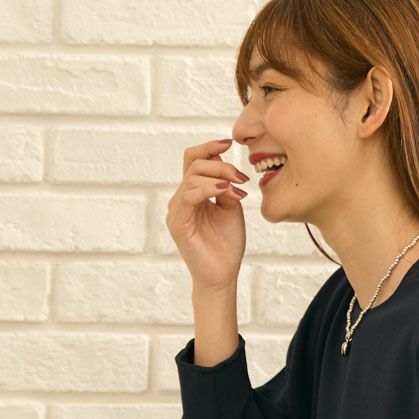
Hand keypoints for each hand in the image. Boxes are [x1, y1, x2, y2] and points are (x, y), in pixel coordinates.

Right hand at [166, 137, 248, 292]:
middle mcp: (182, 198)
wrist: (223, 275)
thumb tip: (226, 170)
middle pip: (193, 163)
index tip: (230, 142)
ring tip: (238, 186)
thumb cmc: (227, 245)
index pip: (194, 160)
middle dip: (220, 163)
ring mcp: (177, 210)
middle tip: (242, 176)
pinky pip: (189, 195)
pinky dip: (207, 188)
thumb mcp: (232, 208)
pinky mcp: (178, 222)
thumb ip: (226, 187)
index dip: (209, 147)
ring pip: (192, 177)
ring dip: (218, 176)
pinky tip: (225, 191)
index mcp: (194, 193)